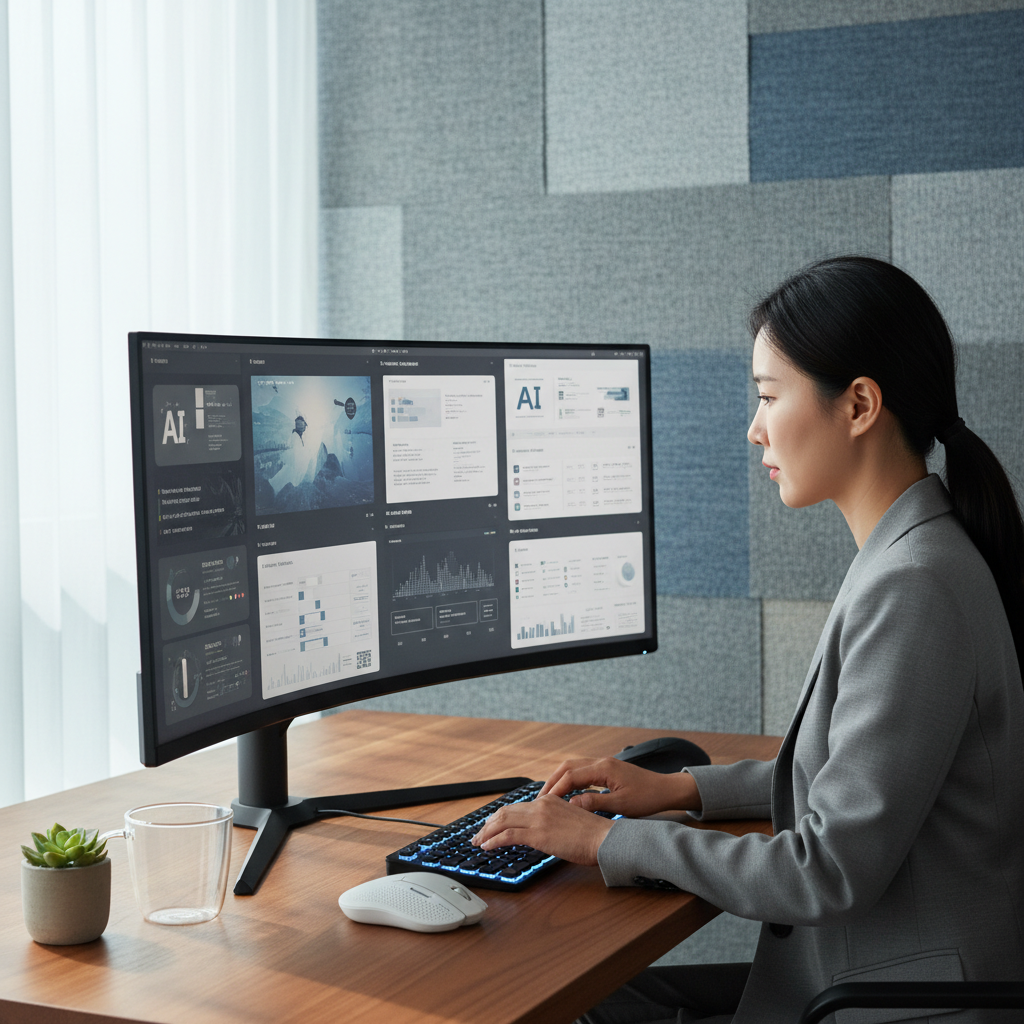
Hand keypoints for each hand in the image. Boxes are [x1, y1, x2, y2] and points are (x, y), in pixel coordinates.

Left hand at [471, 794, 613, 864]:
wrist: (604, 838)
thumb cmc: (594, 835)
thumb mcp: (571, 820)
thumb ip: (554, 821)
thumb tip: (543, 832)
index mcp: (549, 800)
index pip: (517, 806)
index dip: (501, 816)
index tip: (492, 824)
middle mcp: (541, 805)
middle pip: (506, 812)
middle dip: (488, 824)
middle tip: (479, 834)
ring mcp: (538, 818)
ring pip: (502, 821)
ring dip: (486, 832)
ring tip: (478, 841)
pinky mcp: (538, 834)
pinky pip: (508, 835)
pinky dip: (494, 840)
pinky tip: (487, 847)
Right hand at [538, 757, 701, 818]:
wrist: (666, 789)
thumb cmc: (647, 798)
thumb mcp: (621, 806)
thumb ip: (595, 803)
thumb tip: (571, 804)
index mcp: (604, 768)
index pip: (571, 776)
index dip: (555, 789)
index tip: (544, 802)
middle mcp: (601, 762)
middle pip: (567, 766)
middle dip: (552, 781)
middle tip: (540, 798)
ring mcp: (604, 763)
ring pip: (573, 766)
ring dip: (560, 779)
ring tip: (549, 796)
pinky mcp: (607, 769)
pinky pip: (582, 770)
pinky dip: (570, 779)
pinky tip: (567, 792)